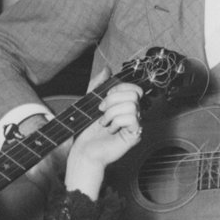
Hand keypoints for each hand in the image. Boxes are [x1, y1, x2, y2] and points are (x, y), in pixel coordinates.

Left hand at [62, 82, 143, 199]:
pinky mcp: (134, 135)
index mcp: (124, 105)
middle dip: (112, 101)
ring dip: (112, 113)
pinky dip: (117, 122)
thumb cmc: (87, 131)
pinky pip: (132, 118)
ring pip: (132, 106)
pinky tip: (111, 130)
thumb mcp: (90, 101)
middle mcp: (133, 114)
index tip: (104, 97)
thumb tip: (107, 69)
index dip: (119, 88)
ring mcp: (135, 125)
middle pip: (133, 94)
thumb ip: (98, 84)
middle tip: (101, 111)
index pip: (133, 88)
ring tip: (104, 123)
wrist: (84, 150)